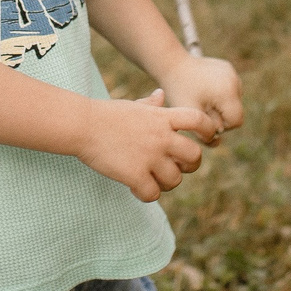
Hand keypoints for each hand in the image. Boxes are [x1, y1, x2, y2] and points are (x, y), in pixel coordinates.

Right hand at [76, 91, 215, 201]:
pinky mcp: (135, 175)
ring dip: (165, 183)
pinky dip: (146, 195)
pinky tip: (136, 188)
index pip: (199, 120)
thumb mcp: (132, 106)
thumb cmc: (105, 114)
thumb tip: (160, 95)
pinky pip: (152, 194)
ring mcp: (149, 157)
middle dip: (190, 166)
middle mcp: (161, 137)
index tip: (205, 139)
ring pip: (174, 180)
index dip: (208, 130)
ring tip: (151, 180)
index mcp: (162, 118)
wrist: (82, 125)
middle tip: (176, 168)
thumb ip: (151, 105)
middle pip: (194, 156)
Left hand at [157, 55, 243, 142]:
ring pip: (233, 101)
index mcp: (228, 92)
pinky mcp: (227, 68)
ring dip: (220, 105)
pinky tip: (204, 89)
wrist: (172, 64)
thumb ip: (204, 132)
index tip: (204, 119)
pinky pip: (229, 89)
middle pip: (236, 111)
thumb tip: (217, 142)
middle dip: (220, 115)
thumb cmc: (179, 91)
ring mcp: (232, 72)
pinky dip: (219, 94)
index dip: (221, 125)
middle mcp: (234, 81)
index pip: (236, 121)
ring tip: (201, 98)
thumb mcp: (191, 115)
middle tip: (200, 108)